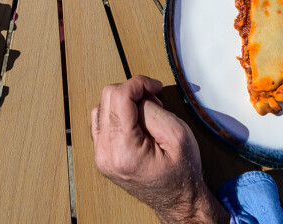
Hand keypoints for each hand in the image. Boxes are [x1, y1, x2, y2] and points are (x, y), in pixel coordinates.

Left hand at [92, 76, 228, 223]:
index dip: (138, 83)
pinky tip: (136, 121)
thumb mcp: (177, 135)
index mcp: (123, 151)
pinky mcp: (102, 154)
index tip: (154, 87)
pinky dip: (118, 113)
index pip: (118, 97)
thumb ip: (153, 110)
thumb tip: (138, 96)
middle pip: (107, 97)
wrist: (177, 200)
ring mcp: (101, 155)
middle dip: (132, 92)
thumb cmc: (181, 173)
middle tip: (154, 102)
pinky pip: (102, 120)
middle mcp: (105, 154)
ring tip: (147, 115)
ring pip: (102, 106)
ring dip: (124, 102)